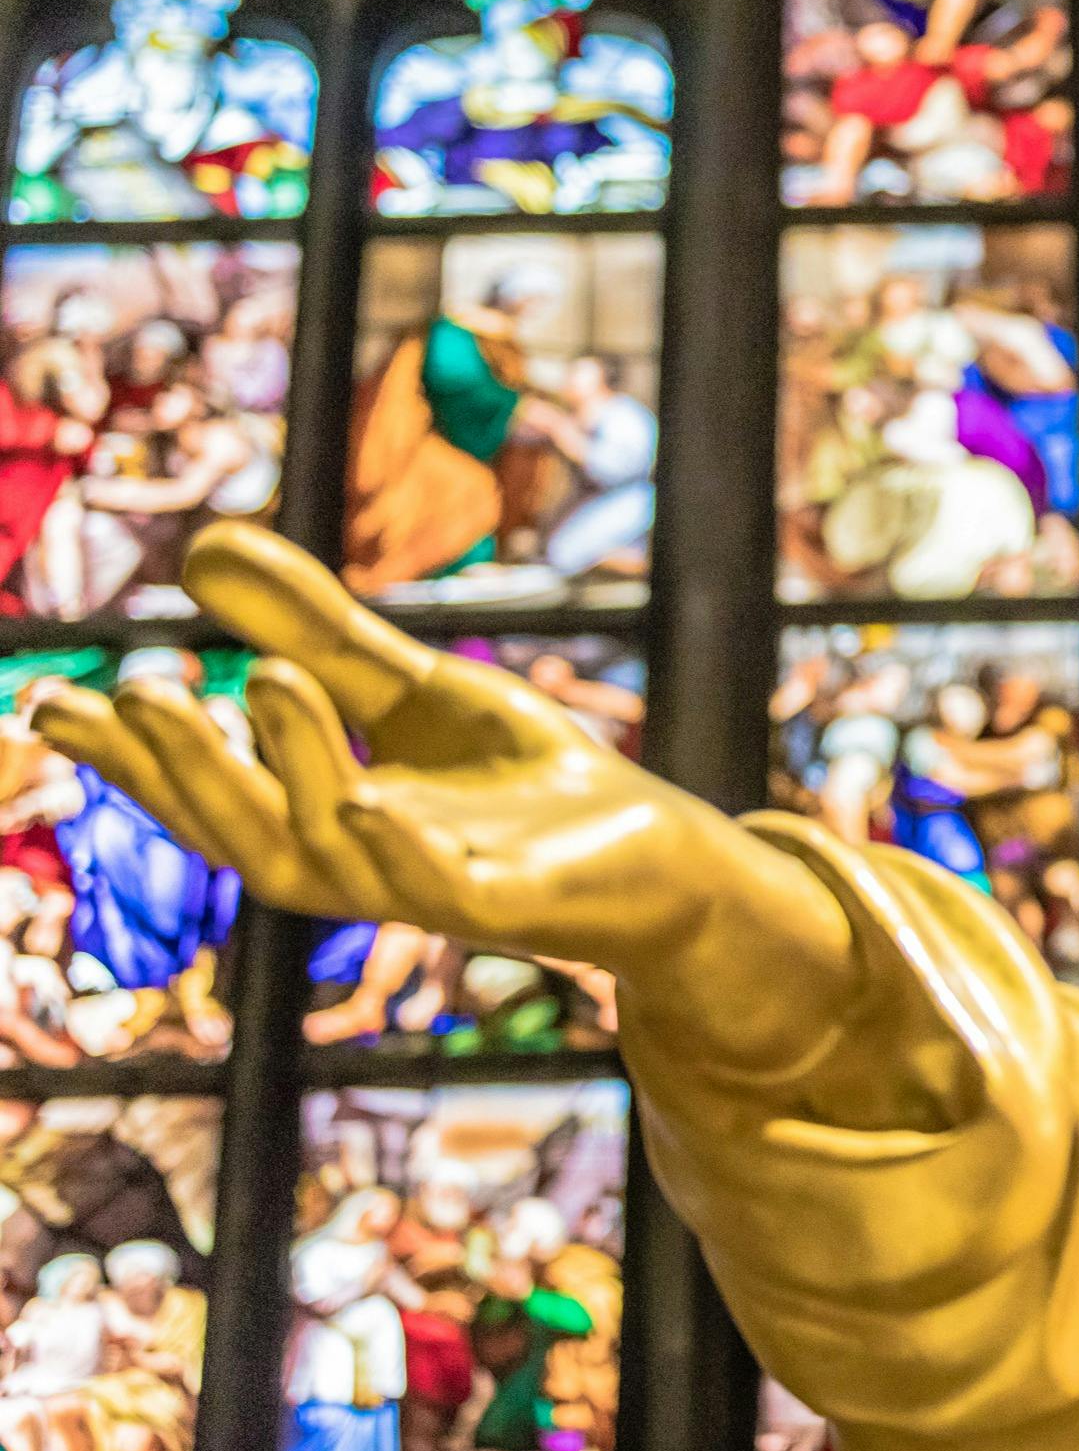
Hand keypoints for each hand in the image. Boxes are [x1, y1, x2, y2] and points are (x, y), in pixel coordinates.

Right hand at [31, 525, 855, 1068]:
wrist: (648, 855)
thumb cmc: (516, 782)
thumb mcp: (406, 688)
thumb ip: (314, 627)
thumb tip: (199, 546)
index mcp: (314, 819)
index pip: (202, 793)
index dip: (128, 757)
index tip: (54, 703)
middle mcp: (354, 865)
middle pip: (243, 828)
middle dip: (184, 767)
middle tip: (132, 689)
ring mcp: (428, 889)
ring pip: (333, 845)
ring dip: (291, 767)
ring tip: (260, 679)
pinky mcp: (509, 905)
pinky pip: (442, 886)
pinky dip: (400, 849)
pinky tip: (368, 799)